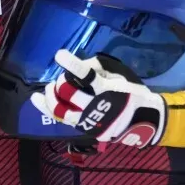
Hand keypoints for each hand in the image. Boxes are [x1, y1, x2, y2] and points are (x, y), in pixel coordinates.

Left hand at [31, 51, 165, 147]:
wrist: (146, 121)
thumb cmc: (132, 94)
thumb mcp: (121, 76)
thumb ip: (99, 69)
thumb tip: (79, 65)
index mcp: (108, 90)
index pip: (87, 76)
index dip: (72, 65)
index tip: (60, 55)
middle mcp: (98, 106)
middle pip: (68, 93)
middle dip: (59, 83)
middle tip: (58, 80)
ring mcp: (91, 121)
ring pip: (60, 111)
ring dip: (49, 98)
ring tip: (45, 90)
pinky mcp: (87, 130)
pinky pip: (63, 119)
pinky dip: (48, 109)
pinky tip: (38, 101)